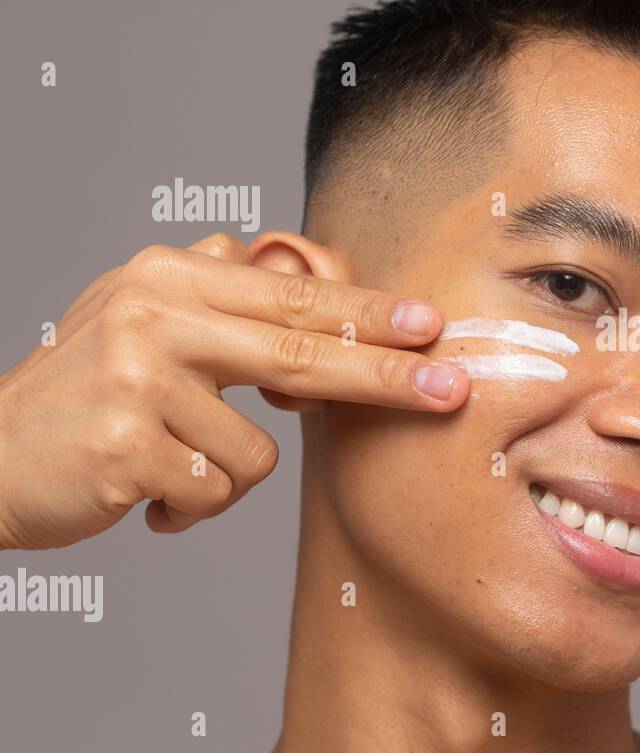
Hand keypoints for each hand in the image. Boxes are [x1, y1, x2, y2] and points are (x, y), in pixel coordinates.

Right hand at [0, 233, 467, 550]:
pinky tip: (142, 492)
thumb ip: (201, 281)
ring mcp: (138, 382)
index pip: (291, 298)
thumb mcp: (128, 310)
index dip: (368, 314)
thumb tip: (260, 246)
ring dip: (220, 476)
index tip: (431, 325)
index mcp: (168, 277)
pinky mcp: (126, 449)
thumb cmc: (76, 391)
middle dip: (384, 377)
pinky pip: (213, 492)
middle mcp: (154, 317)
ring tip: (166, 464)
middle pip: (301, 354)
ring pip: (255, 452)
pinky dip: (188, 506)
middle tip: (450, 389)